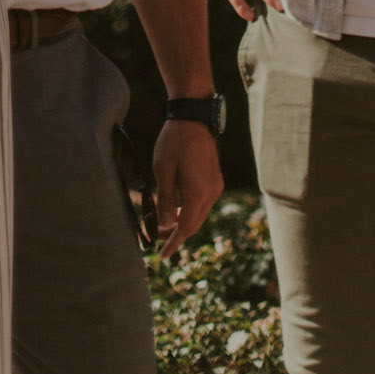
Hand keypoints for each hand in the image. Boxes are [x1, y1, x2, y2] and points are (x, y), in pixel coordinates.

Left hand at [152, 118, 222, 257]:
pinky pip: (204, 203)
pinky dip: (191, 210)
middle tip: (158, 236)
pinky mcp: (216, 180)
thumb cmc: (174, 141)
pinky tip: (178, 208)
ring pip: (199, 214)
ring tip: (165, 223)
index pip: (185, 228)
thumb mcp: (163, 169)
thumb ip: (165, 199)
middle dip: (177, 233)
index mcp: (197, 193)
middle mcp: (211, 193)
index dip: (173, 243)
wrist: (194, 118)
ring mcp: (216, 186)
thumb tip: (166, 225)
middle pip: (194, 224)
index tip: (162, 255)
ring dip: (184, 222)